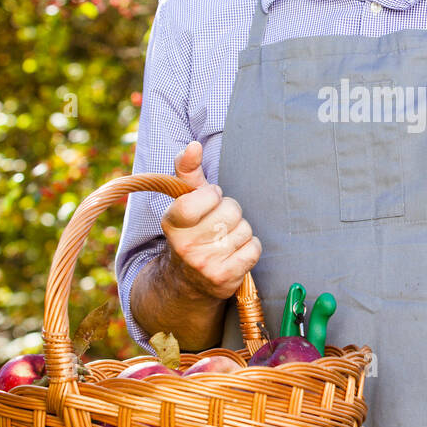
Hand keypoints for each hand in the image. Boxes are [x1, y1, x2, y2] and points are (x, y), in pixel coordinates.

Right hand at [161, 141, 261, 299]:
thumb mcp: (184, 201)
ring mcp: (204, 264)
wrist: (187, 281)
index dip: (213, 195)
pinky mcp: (224, 279)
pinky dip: (250, 248)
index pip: (203, 195)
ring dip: (240, 231)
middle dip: (230, 212)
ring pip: (245, 229)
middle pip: (231, 211)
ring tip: (225, 239)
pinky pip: (254, 249)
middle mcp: (185, 246)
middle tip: (218, 223)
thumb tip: (193, 146)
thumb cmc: (192, 230)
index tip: (209, 202)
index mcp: (172, 222)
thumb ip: (188, 170)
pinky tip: (235, 252)